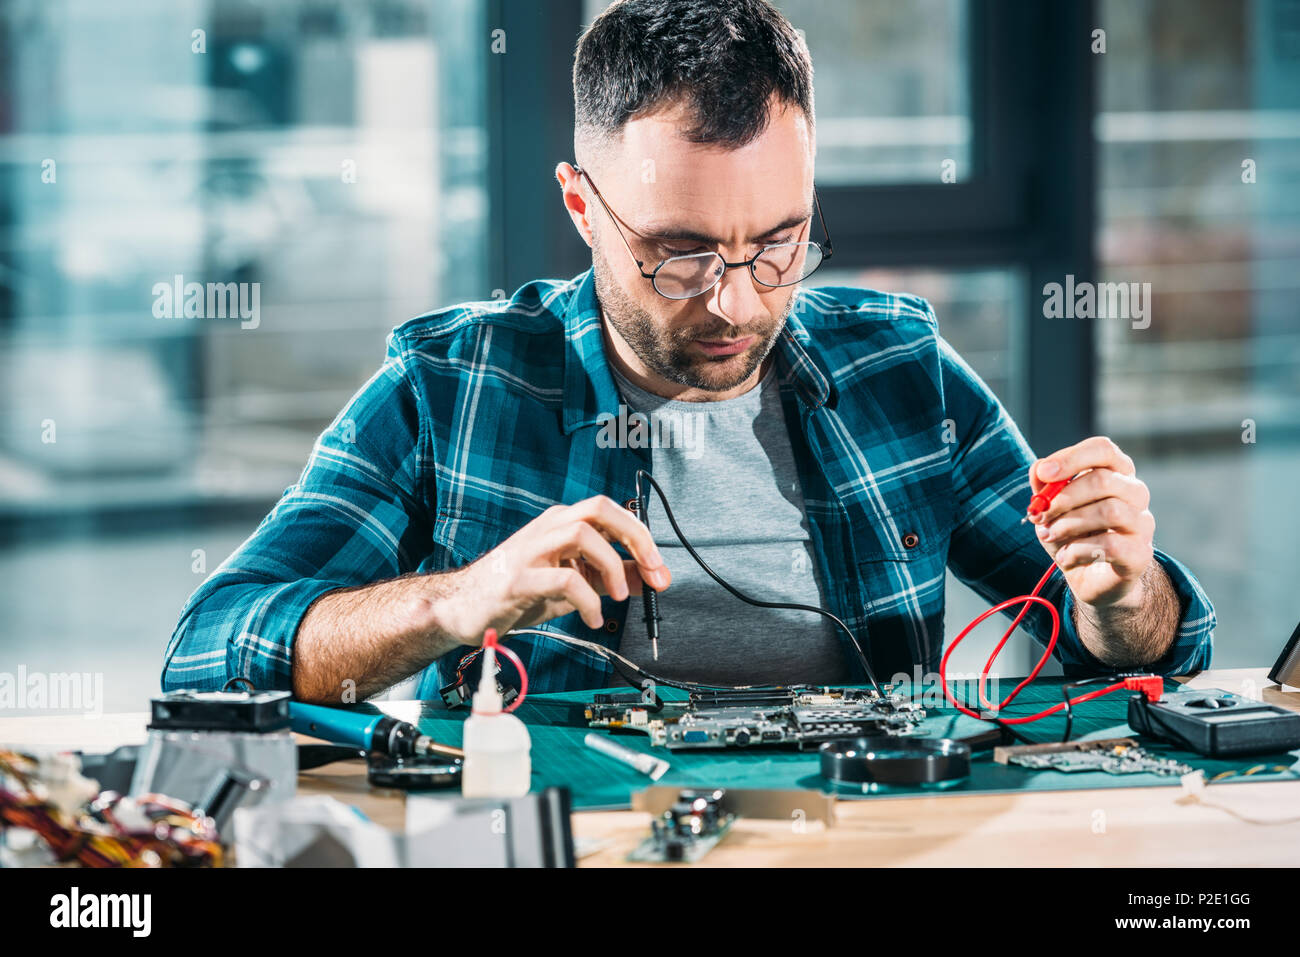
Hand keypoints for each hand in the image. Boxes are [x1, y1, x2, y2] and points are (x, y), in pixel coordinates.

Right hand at [444, 495, 670, 644]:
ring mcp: (530, 551)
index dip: (641, 535)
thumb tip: (653, 578)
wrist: (463, 608)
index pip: (609, 511)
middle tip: (651, 569)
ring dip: (611, 566)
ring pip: (582, 534)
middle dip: (634, 536)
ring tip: (618, 598)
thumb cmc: (519, 590)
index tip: (659, 567)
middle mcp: (546, 528)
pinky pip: (563, 580)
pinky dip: (588, 601)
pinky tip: (594, 618)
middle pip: (598, 509)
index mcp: (560, 524)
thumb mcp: (575, 582)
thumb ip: (612, 577)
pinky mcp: (518, 579)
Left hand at [1027, 436, 1155, 608]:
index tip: (1044, 473)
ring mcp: (1142, 523)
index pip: (1103, 450)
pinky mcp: (1141, 553)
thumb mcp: (1051, 510)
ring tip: (1050, 535)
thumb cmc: (1072, 535)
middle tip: (1040, 516)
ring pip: (1110, 511)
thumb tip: (1038, 469)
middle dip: (1063, 498)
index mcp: (1115, 473)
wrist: (1089, 578)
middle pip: (1103, 480)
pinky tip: (1065, 557)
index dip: (1072, 458)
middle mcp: (1135, 493)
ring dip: (1069, 524)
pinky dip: (1078, 551)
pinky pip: (1111, 545)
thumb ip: (1045, 488)